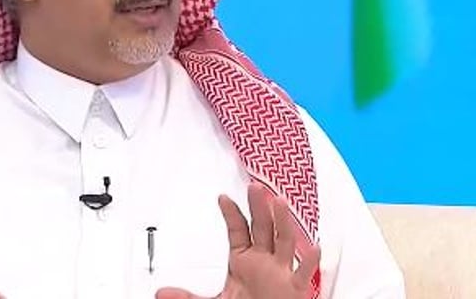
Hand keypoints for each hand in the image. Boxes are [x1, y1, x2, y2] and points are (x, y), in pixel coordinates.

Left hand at [156, 184, 320, 298]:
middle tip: (256, 187)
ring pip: (285, 243)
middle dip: (259, 207)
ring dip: (283, 223)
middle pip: (263, 228)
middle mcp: (266, 262)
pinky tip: (313, 247)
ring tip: (280, 203)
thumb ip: (189, 298)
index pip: (238, 230)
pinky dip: (309, 262)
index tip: (222, 197)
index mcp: (245, 260)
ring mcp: (282, 273)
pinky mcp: (296, 290)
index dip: (231, 213)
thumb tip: (162, 293)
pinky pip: (303, 274)